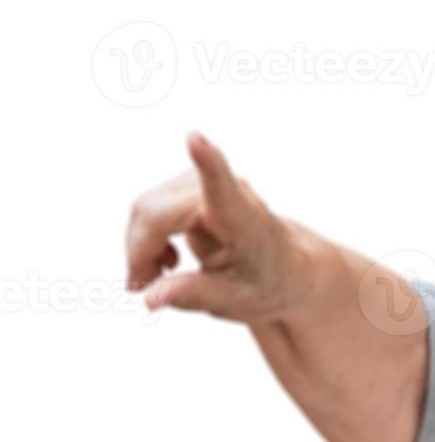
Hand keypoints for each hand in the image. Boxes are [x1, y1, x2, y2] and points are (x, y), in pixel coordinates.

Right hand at [125, 132, 313, 324]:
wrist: (288, 269)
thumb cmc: (268, 284)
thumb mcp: (238, 302)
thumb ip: (194, 296)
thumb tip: (150, 298)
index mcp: (246, 221)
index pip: (223, 188)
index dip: (207, 163)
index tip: (195, 138)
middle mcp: (228, 194)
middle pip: (153, 211)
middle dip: (140, 251)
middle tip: (145, 288)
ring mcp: (205, 185)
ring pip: (144, 209)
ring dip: (143, 247)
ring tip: (163, 276)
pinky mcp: (190, 187)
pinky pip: (148, 209)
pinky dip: (147, 239)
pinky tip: (168, 262)